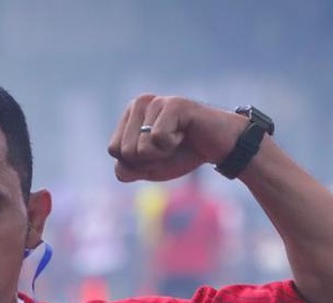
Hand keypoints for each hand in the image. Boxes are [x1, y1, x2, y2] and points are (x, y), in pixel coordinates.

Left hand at [108, 95, 247, 182]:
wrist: (218, 148)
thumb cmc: (181, 155)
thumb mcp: (147, 169)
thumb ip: (125, 169)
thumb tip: (119, 162)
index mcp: (129, 116)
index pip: (114, 151)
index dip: (136, 162)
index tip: (155, 152)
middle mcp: (139, 103)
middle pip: (124, 151)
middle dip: (148, 160)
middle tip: (169, 146)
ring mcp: (156, 102)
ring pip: (139, 148)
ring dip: (161, 154)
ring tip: (177, 139)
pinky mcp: (173, 104)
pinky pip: (158, 139)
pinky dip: (172, 145)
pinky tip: (185, 133)